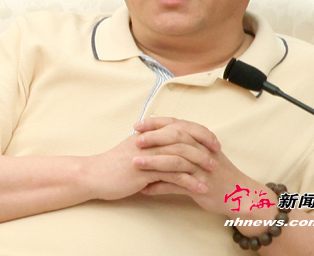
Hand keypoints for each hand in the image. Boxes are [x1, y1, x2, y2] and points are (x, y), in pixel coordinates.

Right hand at [83, 120, 220, 201]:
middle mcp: (151, 139)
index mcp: (151, 132)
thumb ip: (153, 143)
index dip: (198, 131)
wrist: (95, 175)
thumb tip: (170, 143)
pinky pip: (171, 175)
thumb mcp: (136, 148)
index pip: (180, 125)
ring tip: (212, 170)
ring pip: (180, 154)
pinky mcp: (145, 171)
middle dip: (203, 143)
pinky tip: (198, 187)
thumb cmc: (116, 163)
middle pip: (183, 136)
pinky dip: (188, 180)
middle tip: (217, 151)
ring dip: (199, 162)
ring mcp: (148, 154)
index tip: (212, 139)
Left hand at [133, 117, 275, 217]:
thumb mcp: (202, 151)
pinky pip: (177, 186)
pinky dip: (160, 187)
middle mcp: (202, 150)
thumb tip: (158, 136)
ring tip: (135, 163)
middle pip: (176, 138)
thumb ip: (185, 142)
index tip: (138, 124)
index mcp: (201, 139)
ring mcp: (202, 168)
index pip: (177, 124)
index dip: (157, 123)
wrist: (238, 193)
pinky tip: (145, 190)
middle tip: (135, 140)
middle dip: (153, 138)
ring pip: (175, 161)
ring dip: (154, 162)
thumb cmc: (216, 171)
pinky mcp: (201, 186)